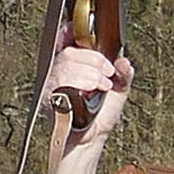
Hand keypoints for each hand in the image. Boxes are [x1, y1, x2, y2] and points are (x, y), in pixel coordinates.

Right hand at [44, 44, 131, 173]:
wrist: (90, 142)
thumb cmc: (100, 118)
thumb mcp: (118, 92)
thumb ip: (123, 74)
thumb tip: (123, 61)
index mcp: (74, 66)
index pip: (66, 40)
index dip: (71, 31)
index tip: (82, 31)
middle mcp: (60, 73)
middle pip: (71, 51)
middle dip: (94, 59)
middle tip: (107, 74)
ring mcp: (53, 85)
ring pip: (67, 62)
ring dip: (91, 72)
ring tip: (101, 87)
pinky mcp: (50, 97)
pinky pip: (63, 79)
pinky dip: (82, 82)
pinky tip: (90, 92)